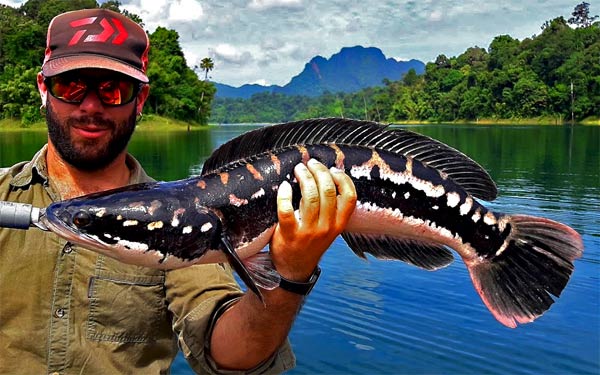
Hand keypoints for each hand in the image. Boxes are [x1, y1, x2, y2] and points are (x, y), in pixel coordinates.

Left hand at [269, 158, 356, 280]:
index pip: (350, 197)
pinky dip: (285, 194)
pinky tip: (284, 186)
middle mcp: (327, 227)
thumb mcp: (328, 228)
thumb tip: (325, 178)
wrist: (294, 269)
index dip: (343, 179)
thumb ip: (330, 209)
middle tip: (311, 163)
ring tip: (299, 169)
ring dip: (305, 177)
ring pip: (310, 197)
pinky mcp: (290, 234)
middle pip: (329, 191)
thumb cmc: (310, 243)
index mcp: (339, 224)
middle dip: (320, 172)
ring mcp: (309, 231)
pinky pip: (286, 209)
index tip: (333, 169)